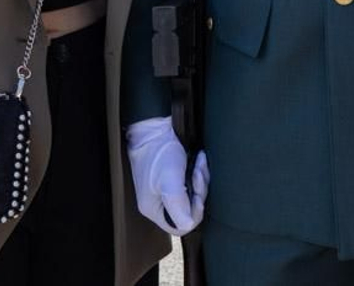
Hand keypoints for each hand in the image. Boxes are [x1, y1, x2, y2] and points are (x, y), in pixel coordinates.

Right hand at [126, 117, 207, 235]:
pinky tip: (197, 160)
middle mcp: (159, 202)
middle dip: (199, 191)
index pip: (179, 226)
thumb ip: (178, 204)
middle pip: (189, 209)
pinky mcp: (173, 179)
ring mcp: (166, 191)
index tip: (198, 196)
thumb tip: (188, 225)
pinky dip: (198, 172)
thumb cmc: (158, 152)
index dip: (193, 213)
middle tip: (198, 172)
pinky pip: (192, 184)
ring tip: (198, 162)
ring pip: (193, 196)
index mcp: (153, 208)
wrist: (155, 127)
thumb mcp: (170, 179)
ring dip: (200, 179)